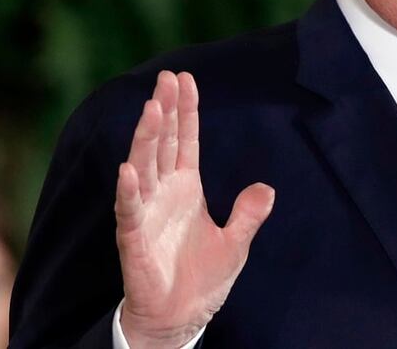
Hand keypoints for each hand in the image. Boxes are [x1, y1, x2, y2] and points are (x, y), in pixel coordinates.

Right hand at [114, 71, 274, 348]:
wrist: (181, 317)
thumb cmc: (203, 279)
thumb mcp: (236, 243)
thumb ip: (249, 214)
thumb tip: (267, 188)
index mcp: (187, 188)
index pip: (184, 141)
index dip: (185, 111)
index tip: (184, 79)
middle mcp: (163, 193)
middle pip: (162, 143)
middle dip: (164, 111)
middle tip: (166, 79)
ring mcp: (146, 213)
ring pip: (144, 167)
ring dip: (146, 138)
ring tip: (151, 108)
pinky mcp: (134, 239)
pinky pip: (130, 211)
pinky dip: (128, 190)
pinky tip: (128, 169)